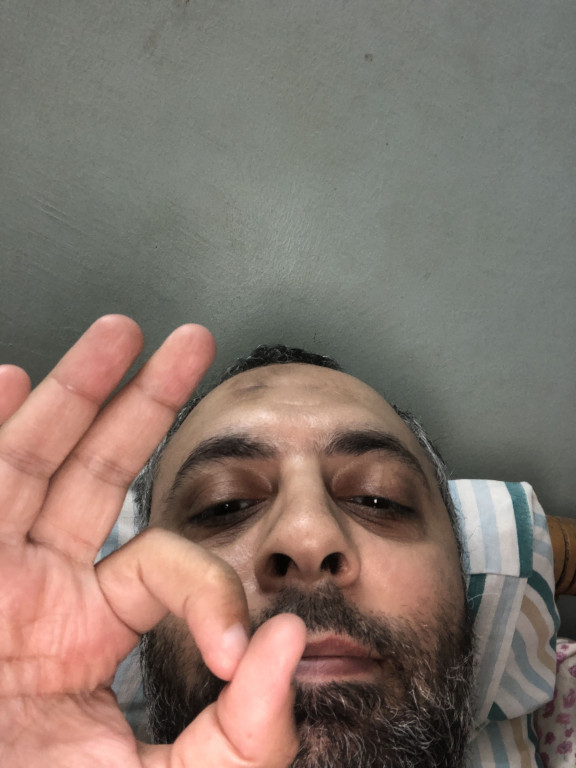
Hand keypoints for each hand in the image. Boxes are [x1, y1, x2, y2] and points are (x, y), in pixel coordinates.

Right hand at [0, 316, 305, 767]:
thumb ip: (243, 731)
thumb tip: (288, 642)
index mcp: (85, 630)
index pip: (162, 564)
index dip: (211, 589)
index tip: (237, 646)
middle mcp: (35, 591)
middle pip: (95, 473)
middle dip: (141, 404)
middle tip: (189, 343)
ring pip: (35, 461)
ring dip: (75, 393)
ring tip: (119, 331)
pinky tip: (9, 380)